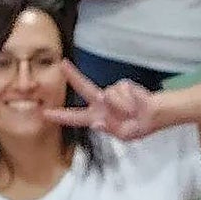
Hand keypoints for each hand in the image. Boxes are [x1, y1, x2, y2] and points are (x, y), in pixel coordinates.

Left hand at [44, 61, 159, 140]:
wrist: (155, 117)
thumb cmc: (138, 126)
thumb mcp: (124, 135)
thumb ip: (110, 129)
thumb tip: (96, 123)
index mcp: (97, 117)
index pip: (75, 117)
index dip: (60, 115)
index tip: (45, 113)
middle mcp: (101, 102)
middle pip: (84, 87)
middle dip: (73, 75)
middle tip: (62, 64)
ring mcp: (111, 92)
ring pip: (109, 96)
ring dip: (122, 107)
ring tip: (132, 113)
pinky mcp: (123, 84)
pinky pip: (120, 92)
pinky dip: (128, 102)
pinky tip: (135, 105)